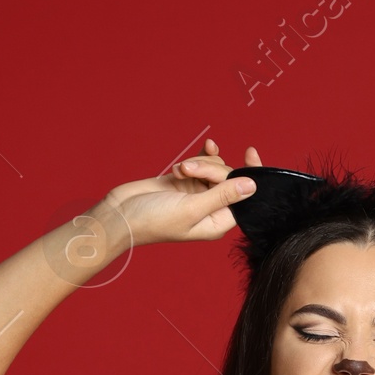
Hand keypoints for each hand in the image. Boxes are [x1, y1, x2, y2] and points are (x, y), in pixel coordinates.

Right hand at [62, 141, 260, 271]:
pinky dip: (197, 159)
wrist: (122, 214)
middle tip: (188, 171)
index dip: (250, 176)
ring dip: (198, 164)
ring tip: (178, 171)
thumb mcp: (191, 208)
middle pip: (227, 179)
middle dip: (210, 169)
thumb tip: (252, 186)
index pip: (244, 199)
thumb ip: (222, 196)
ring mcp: (198, 194)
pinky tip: (198, 152)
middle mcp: (211, 209)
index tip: (252, 154)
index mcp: (217, 223)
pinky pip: (202, 164)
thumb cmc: (154, 220)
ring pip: (213, 168)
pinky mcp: (185, 182)